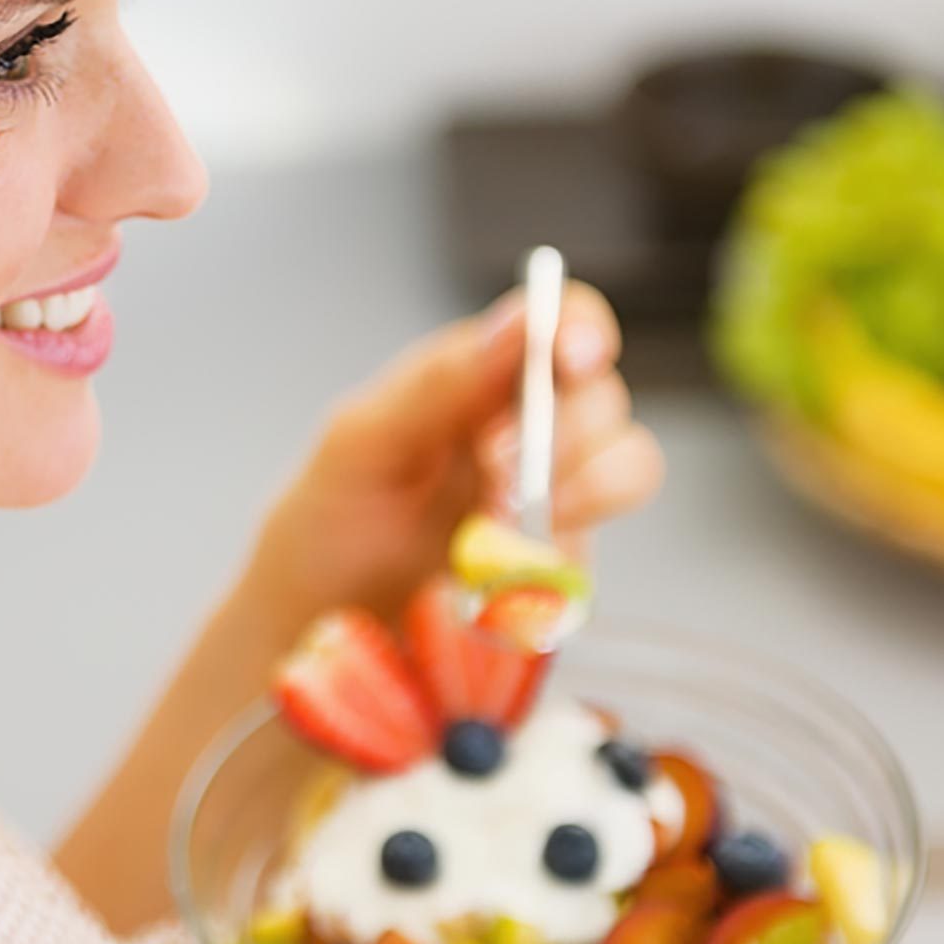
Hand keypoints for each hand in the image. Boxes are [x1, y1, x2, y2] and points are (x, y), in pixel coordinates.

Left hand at [245, 282, 663, 626]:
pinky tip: (494, 574)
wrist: (313, 622)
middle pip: (604, 395)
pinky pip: (593, 549)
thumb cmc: (330, 518)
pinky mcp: (557, 564)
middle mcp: (529, 425)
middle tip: (496, 467)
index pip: (559, 322)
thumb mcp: (361, 443)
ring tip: (497, 524)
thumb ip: (438, 384)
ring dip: (581, 488)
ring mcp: (552, 495)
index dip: (581, 327)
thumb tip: (519, 323)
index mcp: (479, 374)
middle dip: (564, 427)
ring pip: (629, 464)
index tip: (573, 356)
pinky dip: (554, 559)